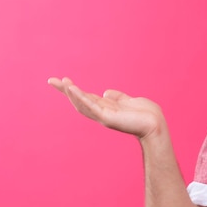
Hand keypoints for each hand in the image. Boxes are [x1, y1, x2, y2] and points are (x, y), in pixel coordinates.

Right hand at [48, 77, 165, 139]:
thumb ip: (117, 97)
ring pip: (83, 104)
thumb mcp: (129, 101)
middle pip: (80, 100)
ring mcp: (104, 116)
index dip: (75, 90)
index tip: (64, 81)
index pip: (87, 98)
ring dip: (71, 93)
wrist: (155, 125)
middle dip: (66, 91)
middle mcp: (103, 113)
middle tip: (51, 80)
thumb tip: (106, 92)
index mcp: (107, 108)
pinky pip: (91, 106)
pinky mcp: (107, 118)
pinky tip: (73, 89)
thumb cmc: (146, 115)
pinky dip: (81, 98)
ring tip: (61, 82)